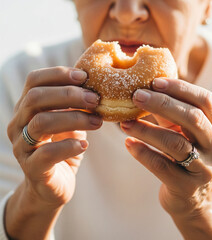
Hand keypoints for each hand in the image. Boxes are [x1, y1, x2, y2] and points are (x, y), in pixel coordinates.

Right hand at [7, 66, 102, 206]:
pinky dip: (70, 145)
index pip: (34, 80)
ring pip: (41, 123)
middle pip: (36, 98)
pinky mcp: (32, 168)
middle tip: (95, 99)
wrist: (53, 184)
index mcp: (27, 108)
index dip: (58, 74)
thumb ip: (75, 107)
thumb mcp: (70, 123)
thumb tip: (95, 89)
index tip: (84, 77)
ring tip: (98, 121)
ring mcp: (22, 146)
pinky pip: (47, 153)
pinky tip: (84, 144)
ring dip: (75, 118)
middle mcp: (18, 124)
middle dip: (69, 95)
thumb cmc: (63, 147)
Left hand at [121, 78, 211, 238]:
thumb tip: (145, 92)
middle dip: (162, 104)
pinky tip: (128, 144)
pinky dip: (142, 153)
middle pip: (192, 118)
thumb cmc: (185, 156)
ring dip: (146, 130)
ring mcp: (204, 168)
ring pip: (175, 143)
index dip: (180, 88)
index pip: (205, 100)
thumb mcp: (183, 132)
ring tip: (124, 123)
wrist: (193, 198)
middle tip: (136, 96)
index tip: (154, 82)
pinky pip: (161, 166)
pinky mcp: (186, 187)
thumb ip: (170, 114)